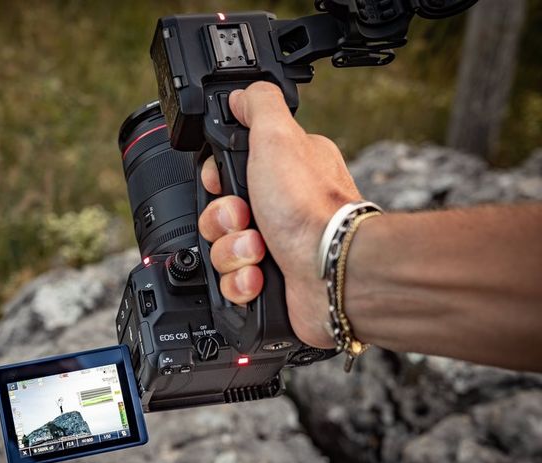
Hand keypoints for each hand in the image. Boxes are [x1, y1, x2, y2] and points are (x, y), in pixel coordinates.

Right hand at [197, 81, 361, 347]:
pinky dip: (242, 281)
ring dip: (233, 252)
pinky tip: (260, 276)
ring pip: (222, 251)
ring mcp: (276, 247)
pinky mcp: (271, 281)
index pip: (225, 173)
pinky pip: (232, 283)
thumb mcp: (279, 136)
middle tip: (245, 218)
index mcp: (282, 171)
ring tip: (259, 251)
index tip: (222, 182)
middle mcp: (279, 208)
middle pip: (217, 214)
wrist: (331, 271)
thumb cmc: (310, 208)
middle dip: (222, 221)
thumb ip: (258, 106)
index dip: (216, 180)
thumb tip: (242, 94)